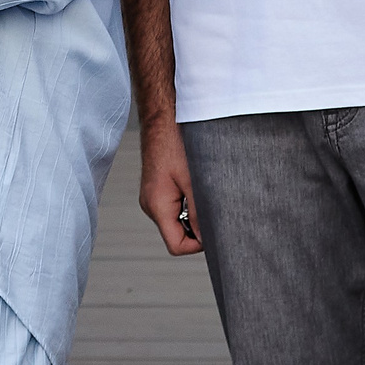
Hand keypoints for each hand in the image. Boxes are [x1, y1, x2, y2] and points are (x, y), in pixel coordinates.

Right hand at [137, 121, 202, 254]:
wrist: (162, 118)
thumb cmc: (175, 143)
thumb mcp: (194, 181)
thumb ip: (200, 213)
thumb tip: (209, 238)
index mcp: (157, 206)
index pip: (176, 246)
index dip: (198, 244)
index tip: (214, 227)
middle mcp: (150, 205)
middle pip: (176, 235)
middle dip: (196, 227)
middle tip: (211, 205)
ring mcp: (152, 197)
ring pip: (176, 221)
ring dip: (193, 213)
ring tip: (201, 189)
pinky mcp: (156, 189)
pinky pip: (174, 207)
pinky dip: (188, 202)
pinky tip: (194, 183)